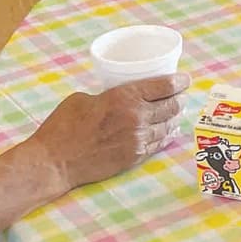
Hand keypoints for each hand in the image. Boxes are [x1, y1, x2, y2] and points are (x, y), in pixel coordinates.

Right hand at [26, 74, 190, 191]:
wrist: (54, 162)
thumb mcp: (85, 98)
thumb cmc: (63, 127)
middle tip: (182, 95)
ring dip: (176, 118)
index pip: (165, 86)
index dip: (180, 81)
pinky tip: (169, 131)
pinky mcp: (134, 157)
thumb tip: (120, 98)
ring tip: (178, 113)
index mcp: (124, 97)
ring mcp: (137, 140)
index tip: (185, 79)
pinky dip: (166, 135)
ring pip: (168, 126)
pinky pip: (159, 144)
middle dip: (181, 99)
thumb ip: (109, 96)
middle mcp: (136, 117)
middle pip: (172, 106)